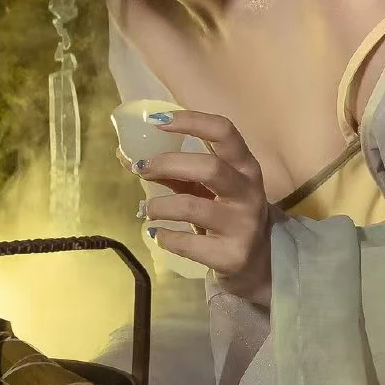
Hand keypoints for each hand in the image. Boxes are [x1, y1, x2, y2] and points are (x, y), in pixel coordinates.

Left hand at [138, 110, 273, 305]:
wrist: (257, 263)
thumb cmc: (225, 215)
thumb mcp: (206, 189)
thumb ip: (174, 173)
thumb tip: (127, 157)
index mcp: (245, 166)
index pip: (224, 132)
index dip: (190, 121)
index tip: (156, 121)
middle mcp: (249, 192)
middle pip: (210, 167)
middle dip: (169, 164)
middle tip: (142, 169)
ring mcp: (243, 225)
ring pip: (193, 206)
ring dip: (160, 206)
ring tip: (149, 211)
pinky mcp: (232, 255)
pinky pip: (188, 243)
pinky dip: (165, 237)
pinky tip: (159, 235)